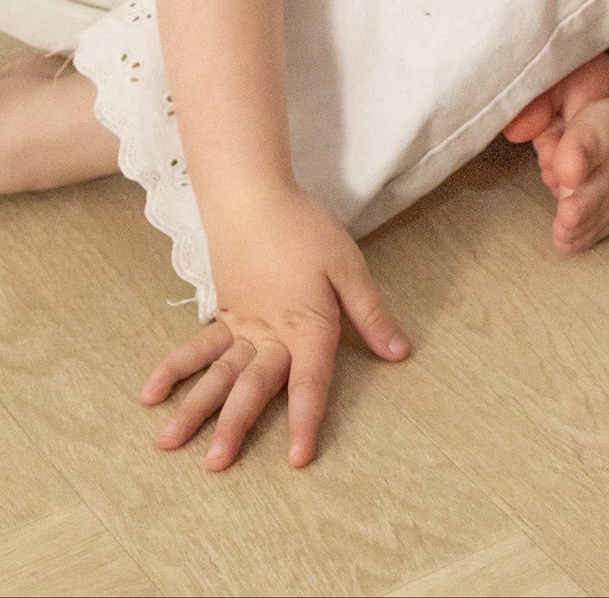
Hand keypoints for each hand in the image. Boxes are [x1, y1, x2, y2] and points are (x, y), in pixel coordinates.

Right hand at [141, 187, 408, 468]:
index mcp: (307, 324)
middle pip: (252, 385)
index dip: (306, 420)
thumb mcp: (349, 267)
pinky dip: (174, 368)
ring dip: (193, 407)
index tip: (297, 459)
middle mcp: (270, 332)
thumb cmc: (308, 230)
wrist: (254, 198)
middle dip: (234, 427)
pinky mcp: (222, 312)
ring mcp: (240, 324)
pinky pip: (197, 347)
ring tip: (167, 442)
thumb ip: (370, 314)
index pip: (309, 381)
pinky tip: (151, 393)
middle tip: (213, 467)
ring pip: (216, 372)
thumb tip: (399, 352)